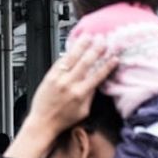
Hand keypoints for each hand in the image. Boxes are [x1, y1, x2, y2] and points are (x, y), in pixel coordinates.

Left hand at [9, 35, 115, 157]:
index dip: (107, 66)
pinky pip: (60, 62)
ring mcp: (58, 78)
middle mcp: (70, 84)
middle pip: (86, 63)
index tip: (114, 58)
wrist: (43, 121)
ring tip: (88, 37)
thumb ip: (90, 96)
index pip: (97, 76)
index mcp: (81, 94)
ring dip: (81, 46)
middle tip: (103, 40)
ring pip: (72, 58)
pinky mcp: (49, 76)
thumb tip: (97, 83)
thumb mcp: (84, 111)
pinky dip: (67, 53)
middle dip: (96, 50)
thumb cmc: (64, 119)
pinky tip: (72, 46)